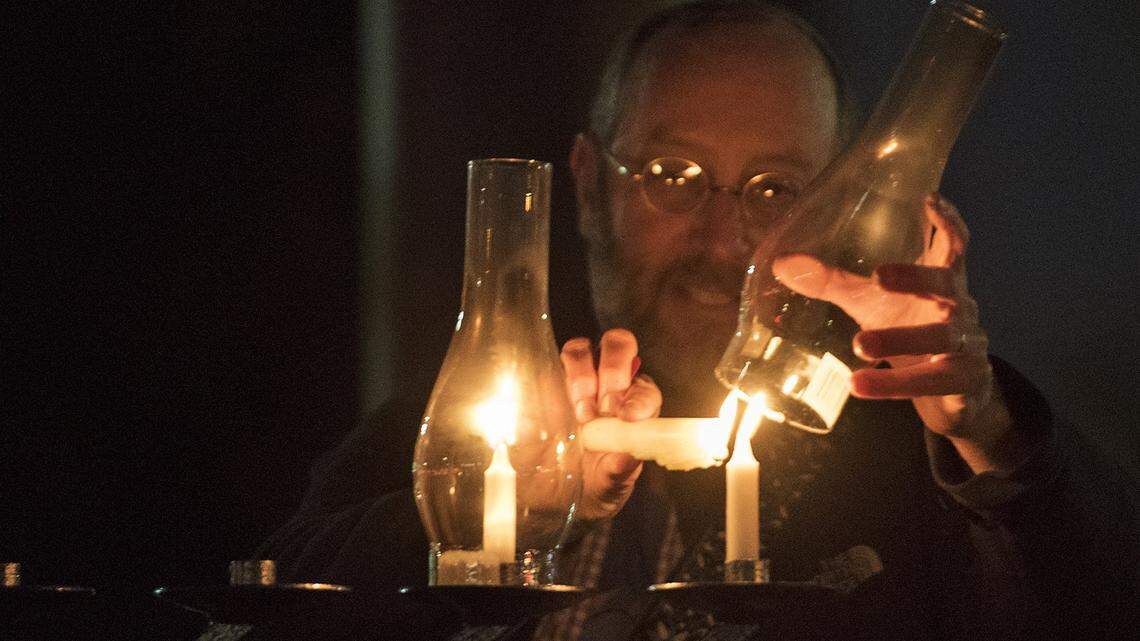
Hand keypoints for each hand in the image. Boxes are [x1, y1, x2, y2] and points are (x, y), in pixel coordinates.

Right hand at [561, 329, 660, 519]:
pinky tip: (554, 408)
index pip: (645, 390)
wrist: (554, 495)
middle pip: (619, 348)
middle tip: (603, 407)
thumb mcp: (610, 485)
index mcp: (636, 409)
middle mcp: (610, 386)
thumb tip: (626, 456)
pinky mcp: (547, 383)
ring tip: (579, 411)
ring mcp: (577, 381)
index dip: (639, 398)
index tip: (627, 418)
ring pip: (583, 350)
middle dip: (613, 370)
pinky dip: (552, 378)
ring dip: (582, 374)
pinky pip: (550, 364)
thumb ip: (620, 470)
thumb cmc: (594, 484)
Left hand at [773, 194, 1022, 472]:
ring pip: (940, 337)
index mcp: (942, 280)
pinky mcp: (965, 380)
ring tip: (858, 345)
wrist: (953, 392)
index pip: (955, 244)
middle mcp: (961, 307)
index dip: (947, 221)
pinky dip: (894, 384)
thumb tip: (781, 264)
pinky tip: (860, 385)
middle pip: (945, 285)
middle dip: (915, 278)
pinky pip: (932, 381)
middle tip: (877, 277)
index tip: (930, 198)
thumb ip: (831, 282)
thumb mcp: (869, 303)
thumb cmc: (910, 328)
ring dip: (899, 340)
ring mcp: (968, 344)